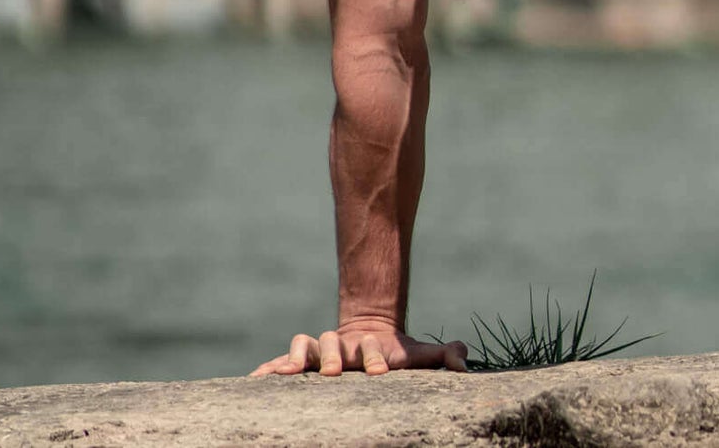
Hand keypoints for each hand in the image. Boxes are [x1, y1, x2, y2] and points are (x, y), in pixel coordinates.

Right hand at [249, 321, 468, 378]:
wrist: (363, 336)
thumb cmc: (392, 353)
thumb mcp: (417, 355)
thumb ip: (441, 355)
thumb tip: (465, 360)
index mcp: (366, 347)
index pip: (371, 349)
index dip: (376, 358)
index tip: (382, 371)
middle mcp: (340, 347)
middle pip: (332, 344)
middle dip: (332, 356)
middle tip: (334, 372)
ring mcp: (318, 352)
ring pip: (303, 346)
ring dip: (295, 357)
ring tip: (289, 373)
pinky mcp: (301, 363)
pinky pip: (279, 364)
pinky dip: (267, 370)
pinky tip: (253, 381)